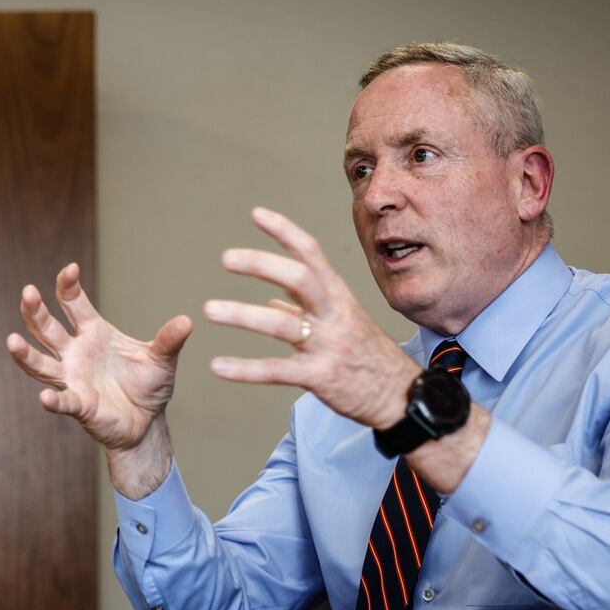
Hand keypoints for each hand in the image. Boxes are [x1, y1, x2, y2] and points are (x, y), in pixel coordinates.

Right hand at [7, 264, 191, 496]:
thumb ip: (169, 340)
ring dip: (25, 353)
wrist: (147, 422)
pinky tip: (45, 397)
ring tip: (11, 341)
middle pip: (47, 329)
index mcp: (93, 333)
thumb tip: (187, 321)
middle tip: (27, 292)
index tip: (70, 269)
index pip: (73, 304)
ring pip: (41, 363)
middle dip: (35, 311)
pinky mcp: (78, 404)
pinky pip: (63, 401)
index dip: (67, 286)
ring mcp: (73, 378)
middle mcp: (76, 352)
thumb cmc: (149, 386)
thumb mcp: (162, 359)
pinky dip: (53, 399)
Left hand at [204, 207, 419, 428]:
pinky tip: (217, 367)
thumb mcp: (342, 322)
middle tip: (227, 258)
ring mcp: (328, 344)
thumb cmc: (367, 356)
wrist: (400, 395)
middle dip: (262, 264)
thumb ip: (304, 309)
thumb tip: (273, 299)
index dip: (285, 231)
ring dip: (243, 315)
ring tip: (209, 310)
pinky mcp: (320, 376)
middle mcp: (333, 314)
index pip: (311, 254)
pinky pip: (278, 370)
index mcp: (337, 296)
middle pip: (299, 278)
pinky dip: (246, 369)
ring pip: (283, 324)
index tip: (256, 214)